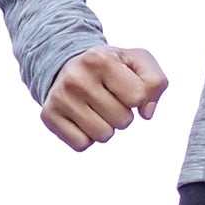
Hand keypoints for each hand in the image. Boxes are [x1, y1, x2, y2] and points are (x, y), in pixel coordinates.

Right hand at [40, 45, 168, 149]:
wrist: (66, 65)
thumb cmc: (108, 67)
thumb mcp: (136, 61)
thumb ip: (155, 81)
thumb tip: (146, 112)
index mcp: (101, 60)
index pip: (138, 97)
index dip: (138, 97)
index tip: (125, 88)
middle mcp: (77, 77)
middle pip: (123, 121)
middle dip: (122, 113)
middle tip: (108, 98)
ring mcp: (61, 97)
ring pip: (103, 136)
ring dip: (106, 126)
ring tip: (96, 108)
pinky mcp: (49, 116)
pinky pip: (82, 145)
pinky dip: (86, 136)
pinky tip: (81, 117)